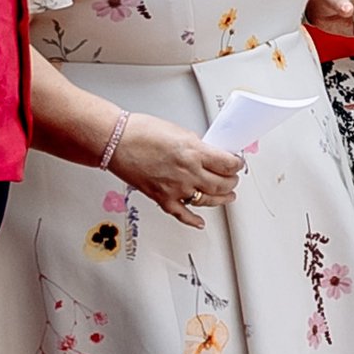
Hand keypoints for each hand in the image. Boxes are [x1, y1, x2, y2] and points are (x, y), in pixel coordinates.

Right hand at [112, 112, 241, 223]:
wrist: (116, 141)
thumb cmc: (141, 132)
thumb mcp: (179, 131)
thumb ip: (196, 146)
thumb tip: (208, 153)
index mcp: (195, 152)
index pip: (229, 164)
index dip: (237, 165)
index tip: (237, 164)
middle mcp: (188, 172)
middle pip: (222, 184)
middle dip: (232, 182)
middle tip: (234, 179)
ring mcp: (176, 188)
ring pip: (208, 200)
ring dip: (221, 200)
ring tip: (227, 197)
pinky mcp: (161, 198)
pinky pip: (182, 214)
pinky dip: (192, 220)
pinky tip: (200, 222)